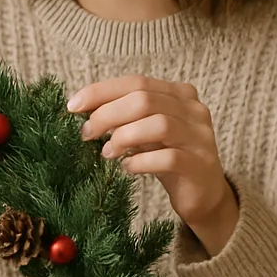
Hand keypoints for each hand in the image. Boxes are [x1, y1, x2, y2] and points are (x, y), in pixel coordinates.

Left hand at [68, 75, 239, 255]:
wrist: (203, 194)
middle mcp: (194, 110)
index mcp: (179, 93)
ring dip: (124, 137)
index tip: (73, 106)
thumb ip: (124, 115)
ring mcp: (200, 137)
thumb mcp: (145, 130)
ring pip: (158, 125)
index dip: (101, 91)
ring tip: (106, 152)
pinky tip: (127, 168)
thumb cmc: (167, 156)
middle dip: (107, 115)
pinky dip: (141, 161)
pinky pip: (168, 158)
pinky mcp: (200, 165)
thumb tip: (82, 107)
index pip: (136, 82)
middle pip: (144, 100)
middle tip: (87, 133)